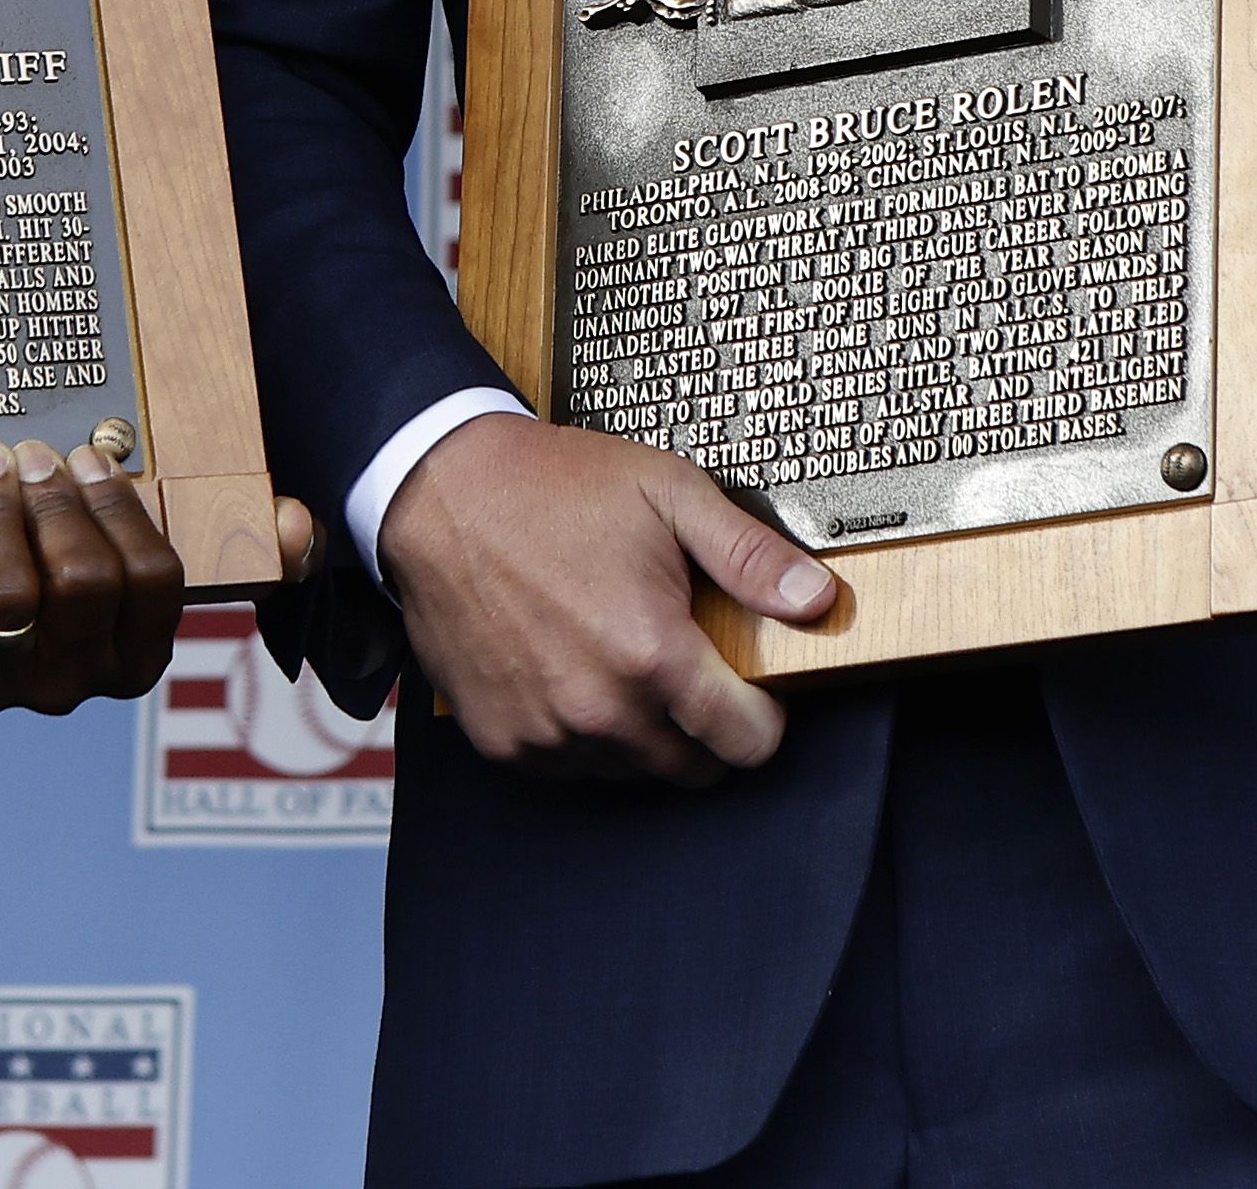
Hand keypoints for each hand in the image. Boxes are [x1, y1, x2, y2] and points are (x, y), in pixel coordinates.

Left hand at [0, 440, 207, 721]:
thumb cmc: (34, 594)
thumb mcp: (87, 575)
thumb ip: (103, 529)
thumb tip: (92, 451)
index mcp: (129, 658)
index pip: (151, 579)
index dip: (119, 506)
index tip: (88, 456)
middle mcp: (71, 680)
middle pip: (83, 580)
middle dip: (57, 502)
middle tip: (33, 455)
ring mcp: (0, 681)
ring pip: (6, 594)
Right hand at [374, 413, 834, 781]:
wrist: (438, 490)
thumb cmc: (551, 487)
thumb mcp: (667, 494)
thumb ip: (750, 555)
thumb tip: (818, 600)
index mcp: (651, 655)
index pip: (747, 744)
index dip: (763, 716)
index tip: (751, 686)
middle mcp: (600, 710)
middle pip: (693, 768)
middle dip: (704, 727)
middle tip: (682, 664)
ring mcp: (546, 734)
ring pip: (631, 770)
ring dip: (641, 731)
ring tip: (617, 655)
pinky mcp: (503, 741)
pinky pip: (569, 765)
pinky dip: (581, 734)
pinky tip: (569, 668)